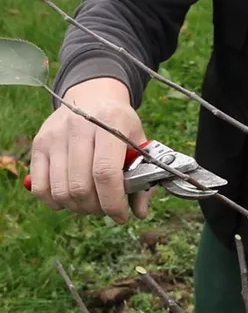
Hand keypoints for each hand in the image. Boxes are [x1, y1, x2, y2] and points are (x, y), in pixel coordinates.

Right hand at [30, 78, 153, 222]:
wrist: (92, 97)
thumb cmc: (119, 125)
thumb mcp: (138, 142)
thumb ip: (143, 177)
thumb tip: (140, 212)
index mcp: (111, 123)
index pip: (106, 173)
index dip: (113, 202)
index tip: (121, 215)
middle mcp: (79, 127)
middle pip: (81, 187)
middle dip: (97, 208)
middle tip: (106, 208)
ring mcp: (55, 135)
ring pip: (61, 191)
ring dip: (78, 207)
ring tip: (91, 203)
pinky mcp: (39, 144)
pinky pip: (40, 187)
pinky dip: (55, 202)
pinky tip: (70, 198)